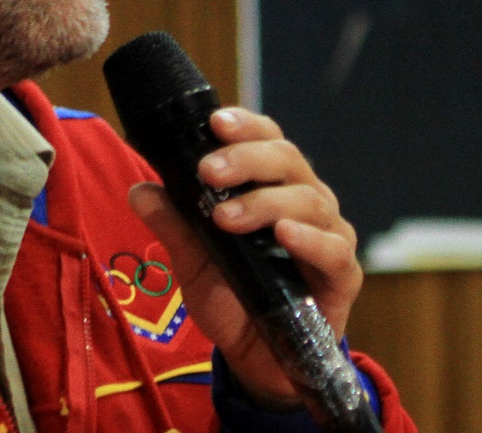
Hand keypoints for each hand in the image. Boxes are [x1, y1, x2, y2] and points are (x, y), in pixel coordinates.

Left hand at [128, 108, 361, 410]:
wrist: (258, 359)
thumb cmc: (233, 297)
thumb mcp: (192, 262)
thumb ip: (173, 225)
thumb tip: (139, 190)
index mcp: (271, 185)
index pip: (266, 139)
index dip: (245, 125)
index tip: (214, 122)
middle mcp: (304, 200)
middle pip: (287, 159)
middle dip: (246, 159)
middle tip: (209, 171)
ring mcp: (328, 234)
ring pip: (308, 199)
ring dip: (264, 202)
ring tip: (226, 217)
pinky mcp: (343, 274)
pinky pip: (333, 248)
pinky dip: (309, 238)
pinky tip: (285, 234)